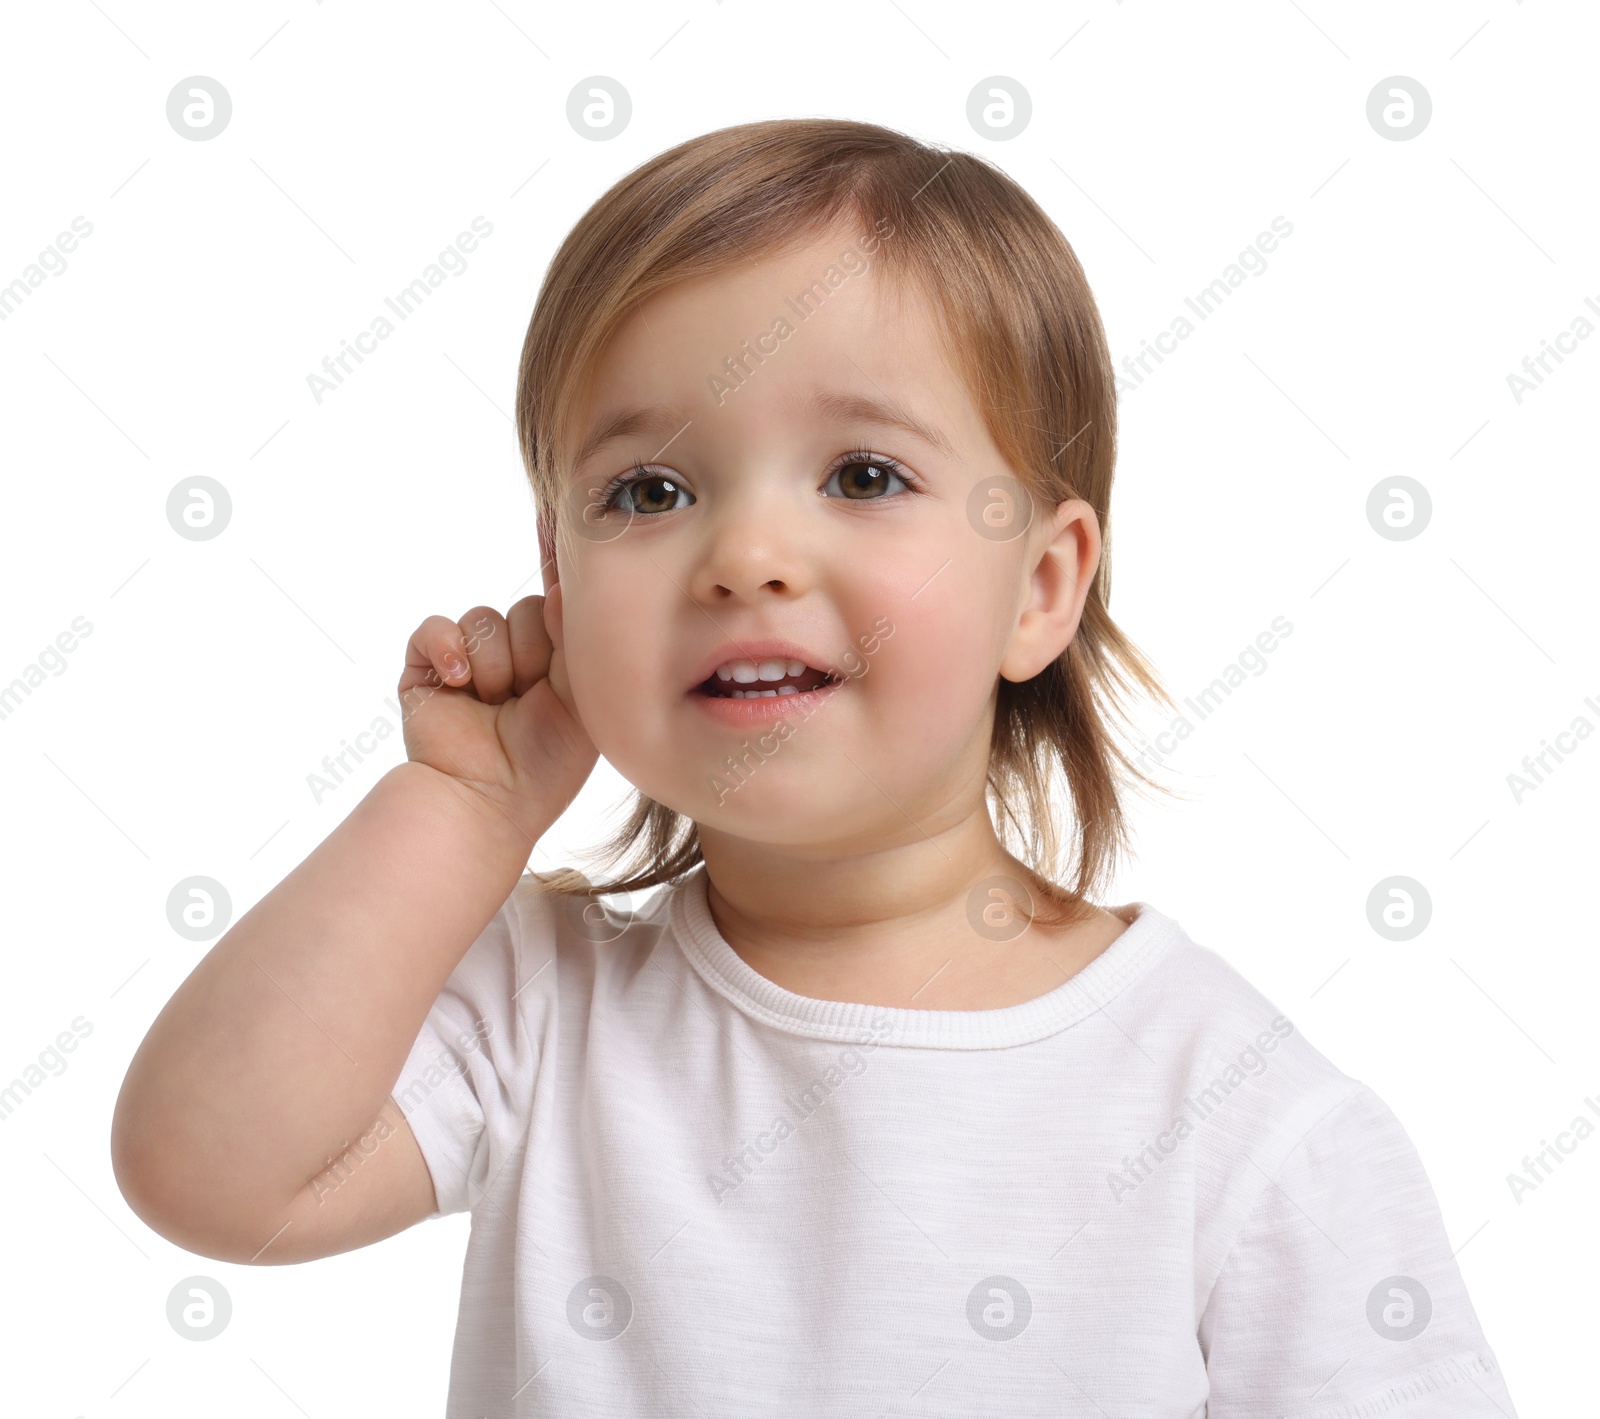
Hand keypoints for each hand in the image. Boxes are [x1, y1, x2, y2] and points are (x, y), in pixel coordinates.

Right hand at [397, 596, 596, 840]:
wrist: (490, 801)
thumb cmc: (546, 762)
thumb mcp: (580, 700)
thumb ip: (573, 641)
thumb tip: (560, 588)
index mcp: (552, 667)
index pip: (555, 612)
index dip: (557, 618)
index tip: (560, 637)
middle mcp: (511, 661)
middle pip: (524, 609)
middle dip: (531, 653)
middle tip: (528, 696)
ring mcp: (467, 665)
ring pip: (483, 619)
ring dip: (494, 663)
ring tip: (495, 704)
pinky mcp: (425, 673)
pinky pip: (433, 627)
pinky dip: (446, 647)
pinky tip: (460, 681)